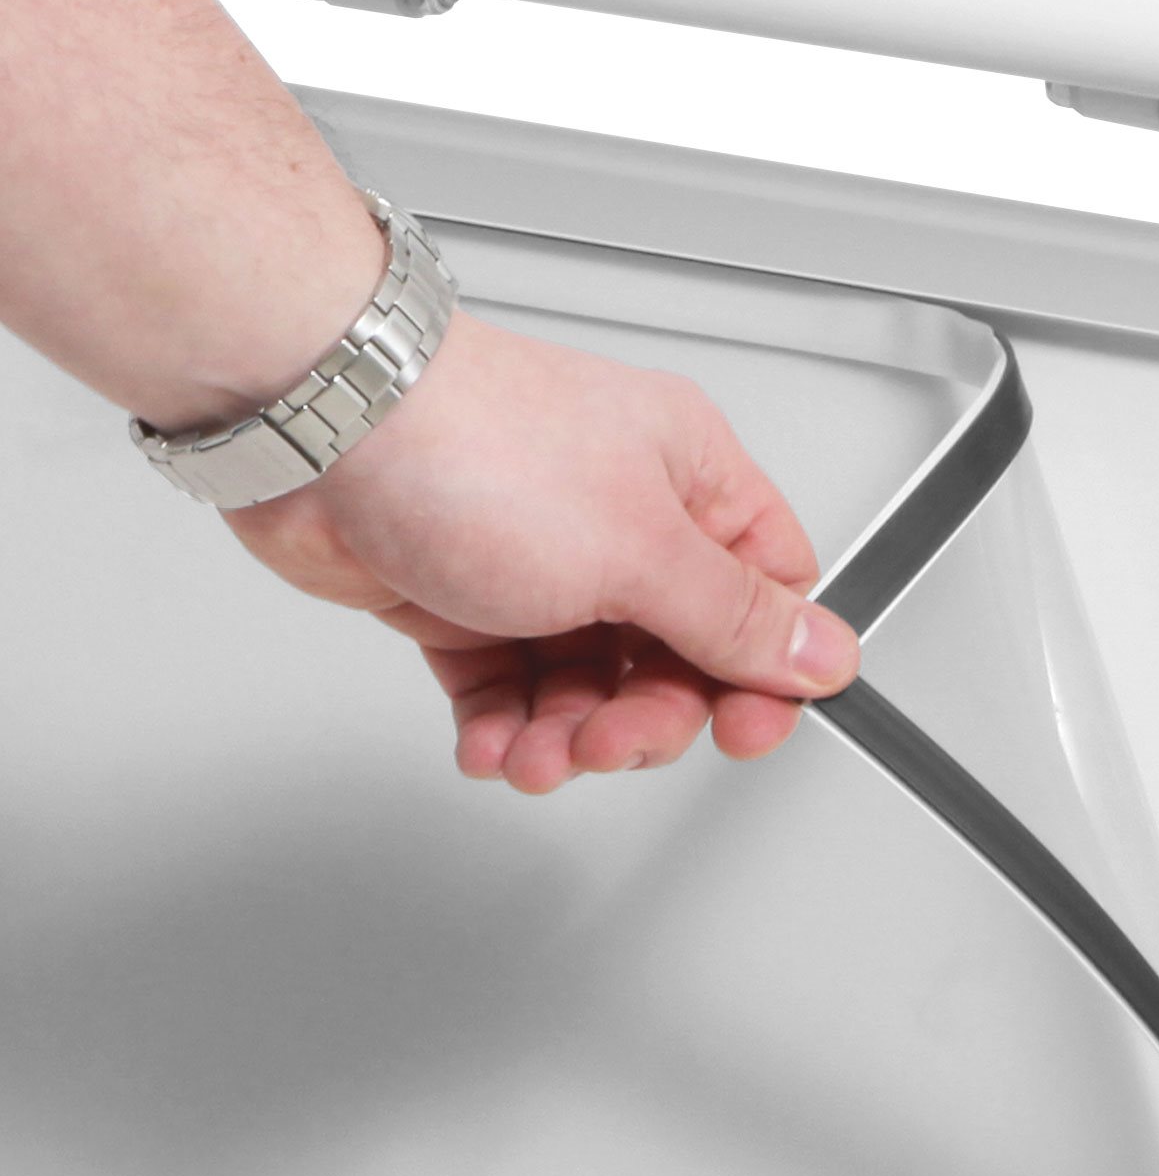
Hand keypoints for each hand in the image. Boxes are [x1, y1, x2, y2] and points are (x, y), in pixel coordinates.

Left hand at [221, 311, 859, 793]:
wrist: (317, 423)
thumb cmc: (469, 442)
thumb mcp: (641, 549)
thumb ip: (736, 619)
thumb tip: (824, 653)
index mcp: (690, 482)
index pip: (765, 597)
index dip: (761, 677)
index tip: (740, 730)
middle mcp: (623, 519)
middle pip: (676, 660)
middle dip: (644, 720)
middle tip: (610, 739)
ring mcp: (544, 560)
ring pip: (591, 685)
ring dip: (566, 736)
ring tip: (534, 752)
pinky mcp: (465, 596)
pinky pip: (510, 688)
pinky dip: (505, 727)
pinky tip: (493, 744)